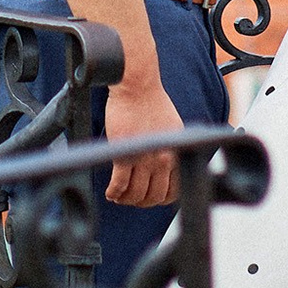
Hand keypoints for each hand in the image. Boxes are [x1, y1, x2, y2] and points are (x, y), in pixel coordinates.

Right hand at [101, 78, 182, 206]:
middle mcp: (164, 159)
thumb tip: (165, 165)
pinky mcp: (125, 154)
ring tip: (118, 196)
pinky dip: (114, 192)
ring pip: (135, 194)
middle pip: (154, 196)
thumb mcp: (172, 128)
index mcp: (177, 153)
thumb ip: (170, 149)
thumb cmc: (151, 101)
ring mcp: (144, 158)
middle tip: (131, 199)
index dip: (159, 199)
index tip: (149, 198)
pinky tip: (110, 192)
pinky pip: (119, 184)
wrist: (137, 85)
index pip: (173, 191)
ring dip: (125, 199)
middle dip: (141, 202)